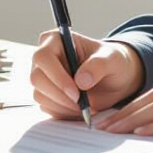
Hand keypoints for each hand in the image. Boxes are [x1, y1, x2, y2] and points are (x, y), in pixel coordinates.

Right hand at [30, 30, 144, 119]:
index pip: (43, 57)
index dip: (57, 76)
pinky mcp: (46, 94)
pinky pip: (47, 107)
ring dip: (64, 106)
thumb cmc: (113, 62)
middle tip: (83, 105)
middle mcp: (45, 58)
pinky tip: (81, 109)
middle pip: (37, 78)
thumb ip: (98, 65)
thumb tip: (81, 81)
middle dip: (60, 95)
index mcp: (56, 40)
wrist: (115, 79)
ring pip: (40, 95)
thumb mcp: (113, 59)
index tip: (77, 93)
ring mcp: (44, 77)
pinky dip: (64, 112)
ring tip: (87, 106)